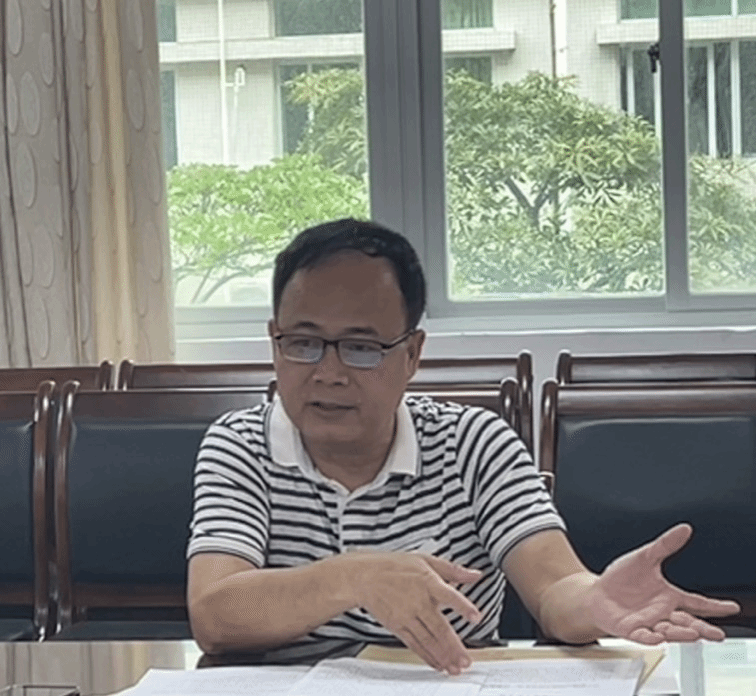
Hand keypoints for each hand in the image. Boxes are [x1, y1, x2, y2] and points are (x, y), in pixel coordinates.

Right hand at [344, 552, 481, 673]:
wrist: (364, 576)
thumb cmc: (395, 566)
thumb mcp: (426, 560)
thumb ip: (453, 570)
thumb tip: (476, 575)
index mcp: (427, 582)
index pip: (448, 595)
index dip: (463, 606)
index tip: (476, 617)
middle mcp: (418, 601)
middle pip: (439, 627)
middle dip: (454, 647)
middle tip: (466, 660)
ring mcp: (407, 616)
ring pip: (428, 640)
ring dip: (443, 656)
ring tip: (455, 668)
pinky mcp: (398, 626)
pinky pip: (414, 645)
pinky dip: (427, 656)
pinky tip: (438, 664)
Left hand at [586, 523, 740, 643]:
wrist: (596, 592)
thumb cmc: (621, 578)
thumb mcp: (644, 557)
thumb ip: (665, 545)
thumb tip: (684, 529)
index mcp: (668, 596)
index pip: (696, 602)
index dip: (714, 606)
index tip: (731, 607)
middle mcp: (662, 612)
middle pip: (688, 622)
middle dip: (703, 629)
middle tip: (717, 634)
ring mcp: (648, 622)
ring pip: (670, 630)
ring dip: (682, 634)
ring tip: (695, 634)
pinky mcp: (632, 629)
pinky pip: (644, 636)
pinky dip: (652, 637)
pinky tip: (659, 636)